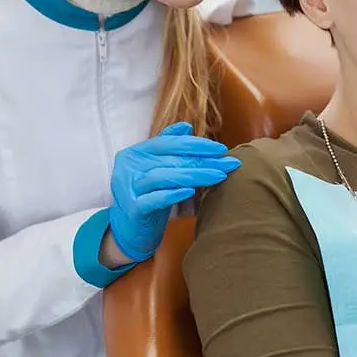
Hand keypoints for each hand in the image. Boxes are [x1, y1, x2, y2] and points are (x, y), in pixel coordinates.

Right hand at [109, 122, 239, 261]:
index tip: (221, 149)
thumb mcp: (158, 169)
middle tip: (228, 163)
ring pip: (163, 176)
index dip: (196, 144)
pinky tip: (190, 192)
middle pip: (171, 159)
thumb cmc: (149, 195)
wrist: (130, 230)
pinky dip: (171, 195)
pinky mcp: (132, 209)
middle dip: (203, 160)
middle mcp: (129, 167)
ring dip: (194, 175)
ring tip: (219, 176)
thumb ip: (168, 147)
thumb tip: (186, 126)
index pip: (169, 143)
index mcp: (136, 153)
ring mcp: (128, 188)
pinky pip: (152, 199)